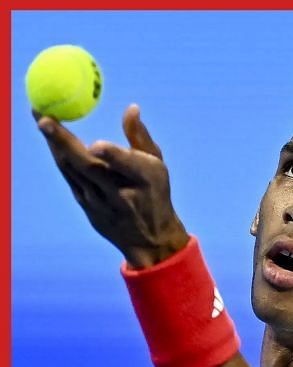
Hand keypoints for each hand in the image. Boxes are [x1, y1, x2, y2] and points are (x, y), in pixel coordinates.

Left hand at [35, 104, 188, 267]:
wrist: (149, 239)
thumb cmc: (155, 194)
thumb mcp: (158, 166)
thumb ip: (141, 138)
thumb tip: (131, 108)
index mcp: (146, 180)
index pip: (127, 167)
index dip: (112, 156)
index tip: (95, 143)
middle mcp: (121, 193)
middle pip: (88, 167)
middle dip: (63, 142)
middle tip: (45, 117)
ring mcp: (100, 203)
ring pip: (72, 170)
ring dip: (54, 144)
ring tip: (41, 117)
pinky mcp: (86, 207)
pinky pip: (69, 176)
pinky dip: (59, 155)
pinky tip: (51, 138)